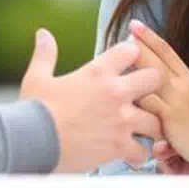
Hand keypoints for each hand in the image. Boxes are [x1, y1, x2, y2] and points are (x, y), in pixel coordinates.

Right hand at [19, 28, 162, 172]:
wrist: (32, 142)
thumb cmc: (35, 109)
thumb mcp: (37, 77)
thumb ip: (45, 54)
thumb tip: (43, 33)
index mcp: (98, 72)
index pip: (130, 50)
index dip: (132, 53)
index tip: (129, 60)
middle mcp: (115, 93)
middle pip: (155, 79)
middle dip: (153, 85)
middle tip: (145, 94)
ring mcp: (121, 120)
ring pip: (156, 120)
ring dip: (150, 124)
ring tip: (142, 129)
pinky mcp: (119, 146)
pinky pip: (143, 151)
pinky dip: (139, 154)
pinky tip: (131, 153)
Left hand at [128, 20, 188, 170]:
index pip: (167, 52)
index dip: (151, 38)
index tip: (137, 26)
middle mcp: (180, 88)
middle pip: (154, 61)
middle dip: (138, 46)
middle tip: (125, 32)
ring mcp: (173, 104)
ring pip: (148, 82)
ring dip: (132, 71)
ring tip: (116, 61)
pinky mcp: (168, 122)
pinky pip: (148, 106)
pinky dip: (136, 99)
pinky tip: (121, 91)